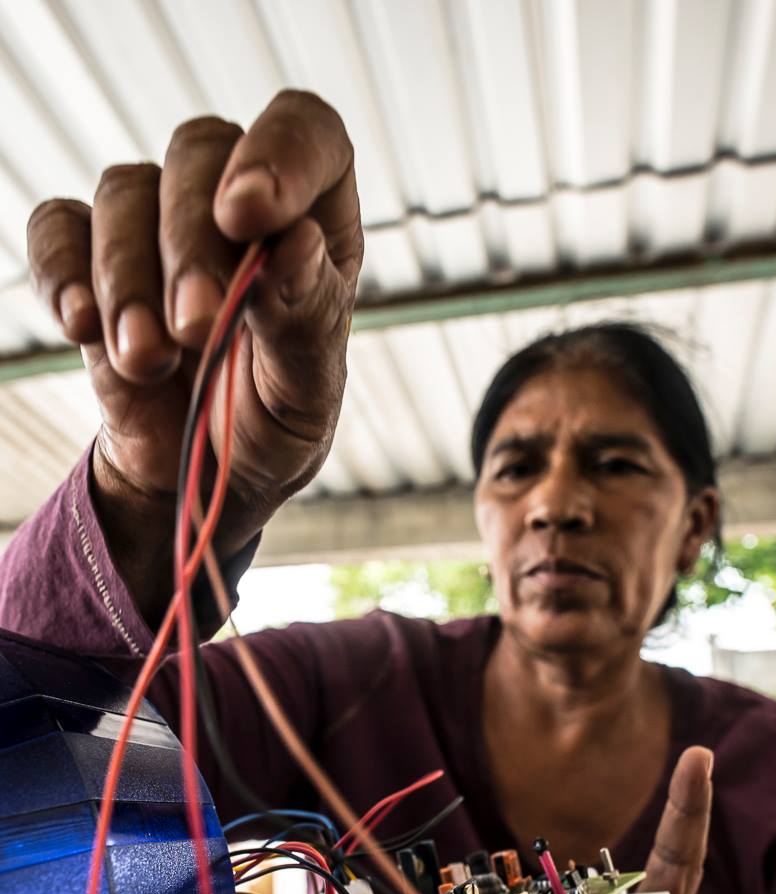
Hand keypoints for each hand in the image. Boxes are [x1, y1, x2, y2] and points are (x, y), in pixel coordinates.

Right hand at [26, 91, 361, 615]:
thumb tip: (297, 244)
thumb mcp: (308, 390)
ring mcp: (157, 224)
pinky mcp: (91, 257)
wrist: (201, 476)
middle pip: (199, 151)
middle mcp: (234, 202)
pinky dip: (62, 273)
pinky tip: (83, 327)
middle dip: (190, 241)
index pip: (307, 132)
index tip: (248, 215)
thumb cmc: (271, 424)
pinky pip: (57, 227)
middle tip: (196, 326)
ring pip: (126, 191)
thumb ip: (305, 317)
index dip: (280, 152)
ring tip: (147, 361)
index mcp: (314, 219)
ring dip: (129, 277)